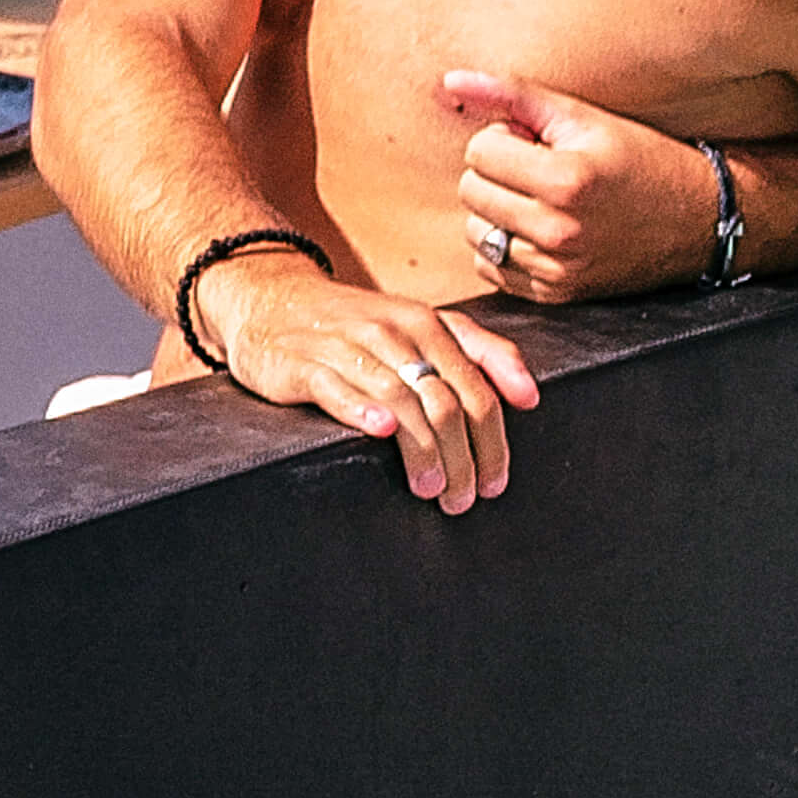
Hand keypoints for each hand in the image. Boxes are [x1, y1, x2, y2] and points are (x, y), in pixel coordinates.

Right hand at [199, 240, 531, 516]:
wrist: (269, 299)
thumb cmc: (355, 324)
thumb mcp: (419, 326)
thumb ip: (478, 352)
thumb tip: (529, 396)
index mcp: (427, 324)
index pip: (478, 385)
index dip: (494, 439)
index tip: (498, 480)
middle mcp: (393, 332)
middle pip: (446, 401)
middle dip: (464, 457)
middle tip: (465, 498)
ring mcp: (348, 347)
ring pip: (401, 401)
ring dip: (424, 452)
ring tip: (432, 490)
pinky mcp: (304, 365)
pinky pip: (338, 389)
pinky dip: (363, 410)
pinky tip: (383, 433)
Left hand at [436, 66, 717, 313]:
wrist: (697, 219)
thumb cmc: (640, 160)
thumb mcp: (582, 117)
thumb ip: (512, 96)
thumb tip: (451, 82)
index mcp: (564, 179)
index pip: (479, 151)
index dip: (504, 138)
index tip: (536, 142)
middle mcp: (557, 230)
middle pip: (471, 191)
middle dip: (496, 174)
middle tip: (537, 170)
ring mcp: (556, 268)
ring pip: (476, 232)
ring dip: (496, 212)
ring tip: (538, 201)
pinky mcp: (557, 293)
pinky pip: (492, 268)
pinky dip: (505, 247)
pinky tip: (539, 230)